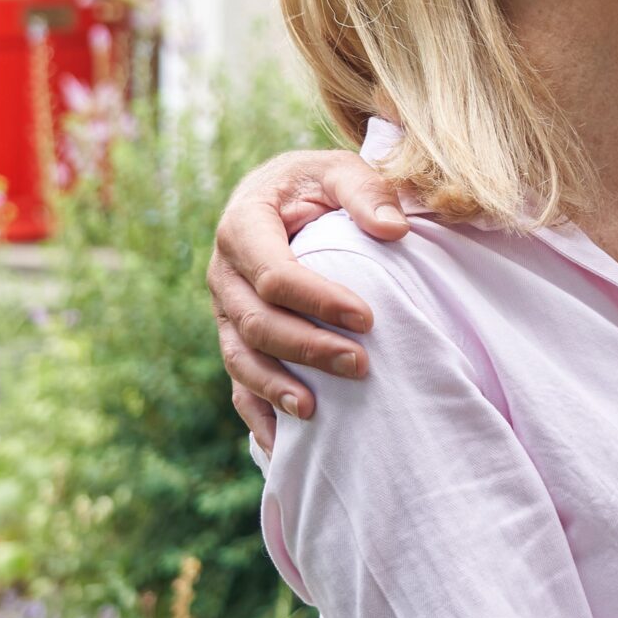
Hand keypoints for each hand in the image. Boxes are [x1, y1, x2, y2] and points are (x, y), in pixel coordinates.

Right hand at [209, 148, 410, 447]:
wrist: (283, 196)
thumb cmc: (316, 184)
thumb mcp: (339, 169)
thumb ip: (365, 190)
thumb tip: (394, 229)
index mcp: (243, 225)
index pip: (273, 273)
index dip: (317, 300)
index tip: (368, 319)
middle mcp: (223, 272)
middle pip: (256, 323)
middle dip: (306, 348)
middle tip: (361, 365)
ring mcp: (224, 311)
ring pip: (240, 359)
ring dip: (278, 388)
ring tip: (318, 411)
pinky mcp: (234, 339)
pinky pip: (238, 384)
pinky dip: (259, 415)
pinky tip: (285, 448)